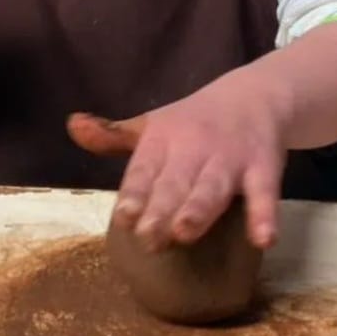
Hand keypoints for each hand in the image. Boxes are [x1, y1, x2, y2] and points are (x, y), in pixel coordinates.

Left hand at [67, 70, 287, 252]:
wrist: (255, 95)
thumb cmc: (194, 120)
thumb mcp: (151, 124)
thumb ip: (112, 135)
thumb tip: (71, 126)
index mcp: (163, 138)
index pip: (144, 169)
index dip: (134, 193)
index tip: (122, 216)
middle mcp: (194, 147)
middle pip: (176, 182)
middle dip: (161, 209)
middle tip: (148, 240)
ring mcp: (230, 158)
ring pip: (213, 187)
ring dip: (199, 209)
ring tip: (184, 232)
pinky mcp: (264, 167)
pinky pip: (265, 192)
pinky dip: (265, 214)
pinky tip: (263, 238)